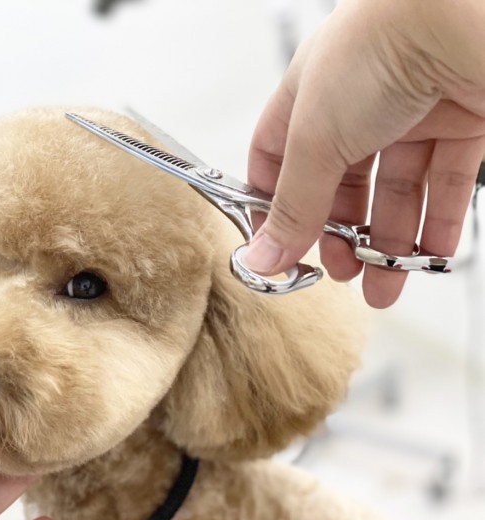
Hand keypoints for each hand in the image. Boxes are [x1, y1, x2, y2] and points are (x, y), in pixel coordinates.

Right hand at [246, 0, 484, 306]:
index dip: (275, 209)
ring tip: (382, 286)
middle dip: (339, 237)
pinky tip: (426, 257)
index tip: (279, 252)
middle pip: (340, 186)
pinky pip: (447, 184)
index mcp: (308, 98)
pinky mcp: (465, 122)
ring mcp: (413, 113)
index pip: (278, 163)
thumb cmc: (380, 46)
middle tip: (340, 274)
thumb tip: (261, 258)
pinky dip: (437, 224)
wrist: (462, 13)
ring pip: (396, 193)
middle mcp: (358, 105)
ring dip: (388, 245)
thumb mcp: (315, 140)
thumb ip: (293, 206)